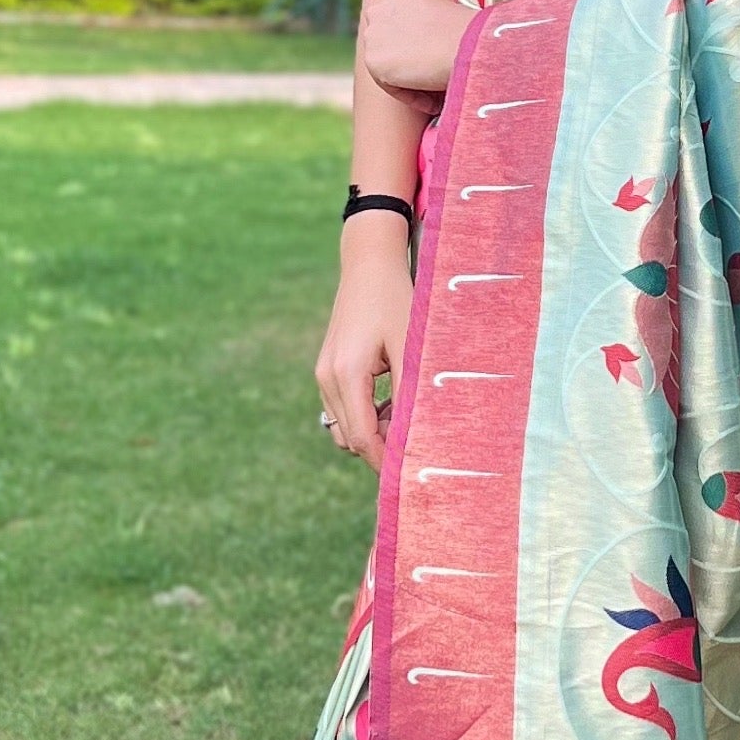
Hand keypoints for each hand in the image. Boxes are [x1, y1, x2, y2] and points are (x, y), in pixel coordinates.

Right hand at [317, 229, 412, 471]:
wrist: (368, 266)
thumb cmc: (395, 300)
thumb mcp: (410, 346)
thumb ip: (408, 392)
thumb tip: (413, 435)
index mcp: (346, 374)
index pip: (362, 437)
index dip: (385, 460)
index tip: (410, 473)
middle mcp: (327, 379)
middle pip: (350, 438)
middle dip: (380, 451)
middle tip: (416, 450)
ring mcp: (323, 375)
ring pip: (344, 427)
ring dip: (372, 434)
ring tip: (405, 419)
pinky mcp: (327, 370)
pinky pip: (343, 409)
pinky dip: (365, 417)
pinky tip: (391, 404)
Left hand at [358, 0, 473, 100]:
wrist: (466, 43)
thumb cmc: (470, 30)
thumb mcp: (446, 14)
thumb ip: (427, 23)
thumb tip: (428, 45)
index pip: (396, 22)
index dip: (413, 43)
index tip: (433, 59)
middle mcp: (379, 8)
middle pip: (385, 44)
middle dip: (404, 60)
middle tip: (430, 79)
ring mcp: (373, 35)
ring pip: (388, 67)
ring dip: (409, 81)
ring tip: (436, 96)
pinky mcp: (373, 60)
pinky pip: (391, 86)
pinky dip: (411, 96)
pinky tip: (433, 102)